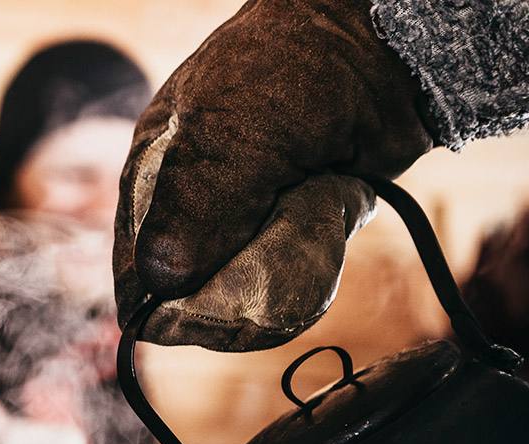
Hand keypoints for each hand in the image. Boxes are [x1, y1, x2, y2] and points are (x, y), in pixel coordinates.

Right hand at [115, 0, 433, 350]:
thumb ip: (198, 205)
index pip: (137, 251)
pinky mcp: (302, 210)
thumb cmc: (296, 67)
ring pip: (245, 275)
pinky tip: (323, 229)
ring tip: (296, 233)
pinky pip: (293, 262)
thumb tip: (160, 278)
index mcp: (160, 164)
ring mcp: (254, 203)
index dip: (155, 290)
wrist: (391, 42)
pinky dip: (310, 259)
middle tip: (252, 275)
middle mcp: (201, 190)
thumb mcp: (232, 135)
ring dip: (271, 269)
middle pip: (191, 275)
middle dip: (221, 285)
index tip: (183, 317)